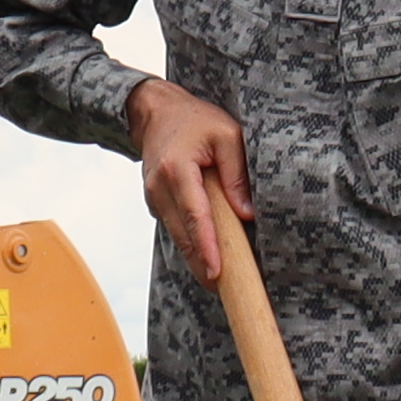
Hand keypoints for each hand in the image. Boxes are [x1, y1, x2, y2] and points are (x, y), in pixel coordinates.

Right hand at [128, 74, 253, 283]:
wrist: (155, 111)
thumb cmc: (195, 120)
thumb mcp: (226, 135)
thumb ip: (237, 174)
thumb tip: (247, 213)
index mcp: (177, 170)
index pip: (196, 216)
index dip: (207, 247)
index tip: (217, 272)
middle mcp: (159, 187)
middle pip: (183, 235)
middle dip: (201, 264)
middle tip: (222, 289)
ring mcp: (153, 196)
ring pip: (177, 235)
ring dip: (194, 258)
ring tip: (215, 281)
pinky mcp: (155, 202)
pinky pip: (174, 227)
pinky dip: (189, 243)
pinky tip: (204, 257)